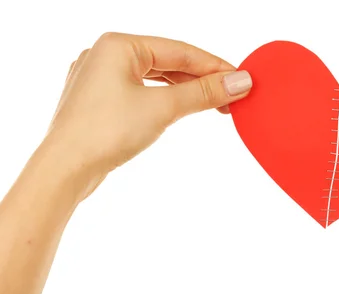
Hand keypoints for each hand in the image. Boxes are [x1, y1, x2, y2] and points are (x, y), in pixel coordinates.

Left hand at [44, 32, 251, 198]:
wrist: (64, 170)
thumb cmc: (104, 133)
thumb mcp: (163, 108)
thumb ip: (204, 93)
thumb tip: (239, 82)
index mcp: (118, 44)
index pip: (181, 50)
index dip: (215, 66)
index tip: (242, 80)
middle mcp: (106, 54)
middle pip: (169, 62)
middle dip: (202, 80)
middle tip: (232, 96)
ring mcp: (100, 78)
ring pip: (156, 78)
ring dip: (186, 91)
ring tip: (214, 104)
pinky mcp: (100, 101)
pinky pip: (142, 92)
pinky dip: (165, 99)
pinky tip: (182, 108)